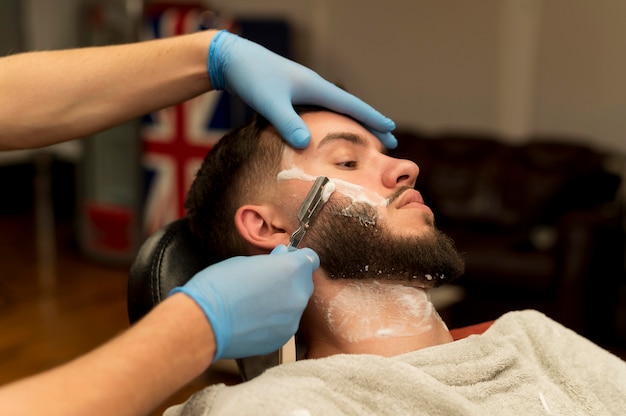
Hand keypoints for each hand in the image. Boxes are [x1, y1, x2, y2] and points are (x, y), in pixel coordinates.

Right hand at [170, 245, 317, 360]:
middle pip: (303, 283)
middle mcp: (298, 295)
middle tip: (265, 282)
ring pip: (293, 305)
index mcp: (292, 270)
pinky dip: (273, 321)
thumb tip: (281, 258)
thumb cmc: (218, 287)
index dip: (297, 259)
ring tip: (254, 303)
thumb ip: (270, 262)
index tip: (286, 260)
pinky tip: (252, 319)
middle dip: (289, 281)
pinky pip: (283, 324)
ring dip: (281, 302)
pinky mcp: (283, 338)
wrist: (203, 323)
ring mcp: (292, 320)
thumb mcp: (245, 262)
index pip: (311, 259)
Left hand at [208, 30, 396, 148]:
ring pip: (337, 108)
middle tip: (390, 140)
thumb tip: (307, 144)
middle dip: (370, 124)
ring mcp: (304, 89)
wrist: (232, 60)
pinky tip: (332, 129)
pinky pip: (323, 109)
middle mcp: (314, 87)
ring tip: (367, 137)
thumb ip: (287, 123)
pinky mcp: (292, 94)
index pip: (351, 105)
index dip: (372, 118)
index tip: (391, 129)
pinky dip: (335, 120)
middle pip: (350, 107)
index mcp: (315, 87)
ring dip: (354, 122)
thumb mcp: (270, 102)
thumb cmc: (252, 77)